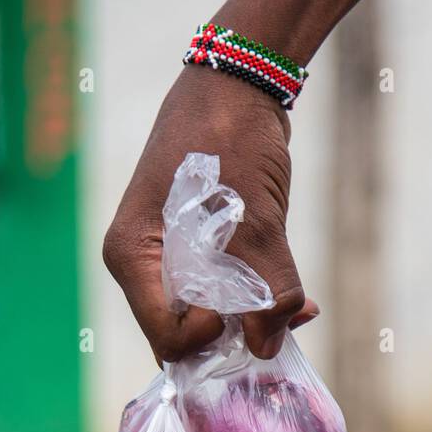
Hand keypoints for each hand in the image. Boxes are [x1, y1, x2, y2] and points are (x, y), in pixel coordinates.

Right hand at [103, 67, 317, 362]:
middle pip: (182, 334)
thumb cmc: (231, 139)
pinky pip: (222, 297)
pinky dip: (255, 303)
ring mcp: (167, 258)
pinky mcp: (196, 253)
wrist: (238, 83)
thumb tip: (267, 347)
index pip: (164, 336)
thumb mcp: (257, 219)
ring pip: (207, 318)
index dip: (207, 339)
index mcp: (133, 257)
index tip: (246, 316)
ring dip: (252, 322)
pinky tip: (296, 300)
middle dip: (233, 338)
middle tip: (284, 327)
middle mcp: (142, 264)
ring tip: (299, 312)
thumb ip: (266, 288)